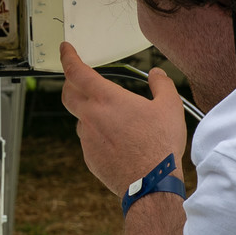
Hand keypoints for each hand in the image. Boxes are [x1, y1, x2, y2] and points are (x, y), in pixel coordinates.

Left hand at [59, 42, 187, 195]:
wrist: (151, 185)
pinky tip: (117, 141)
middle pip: (68, 93)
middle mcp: (91, 116)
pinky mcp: (89, 157)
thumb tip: (157, 74)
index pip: (77, 72)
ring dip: (89, 112)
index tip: (65, 49)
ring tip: (113, 117)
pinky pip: (89, 139)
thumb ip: (162, 84)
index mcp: (106, 99)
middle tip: (79, 79)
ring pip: (80, 118)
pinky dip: (97, 134)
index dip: (68, 57)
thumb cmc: (160, 145)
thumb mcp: (170, 107)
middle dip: (70, 82)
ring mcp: (87, 138)